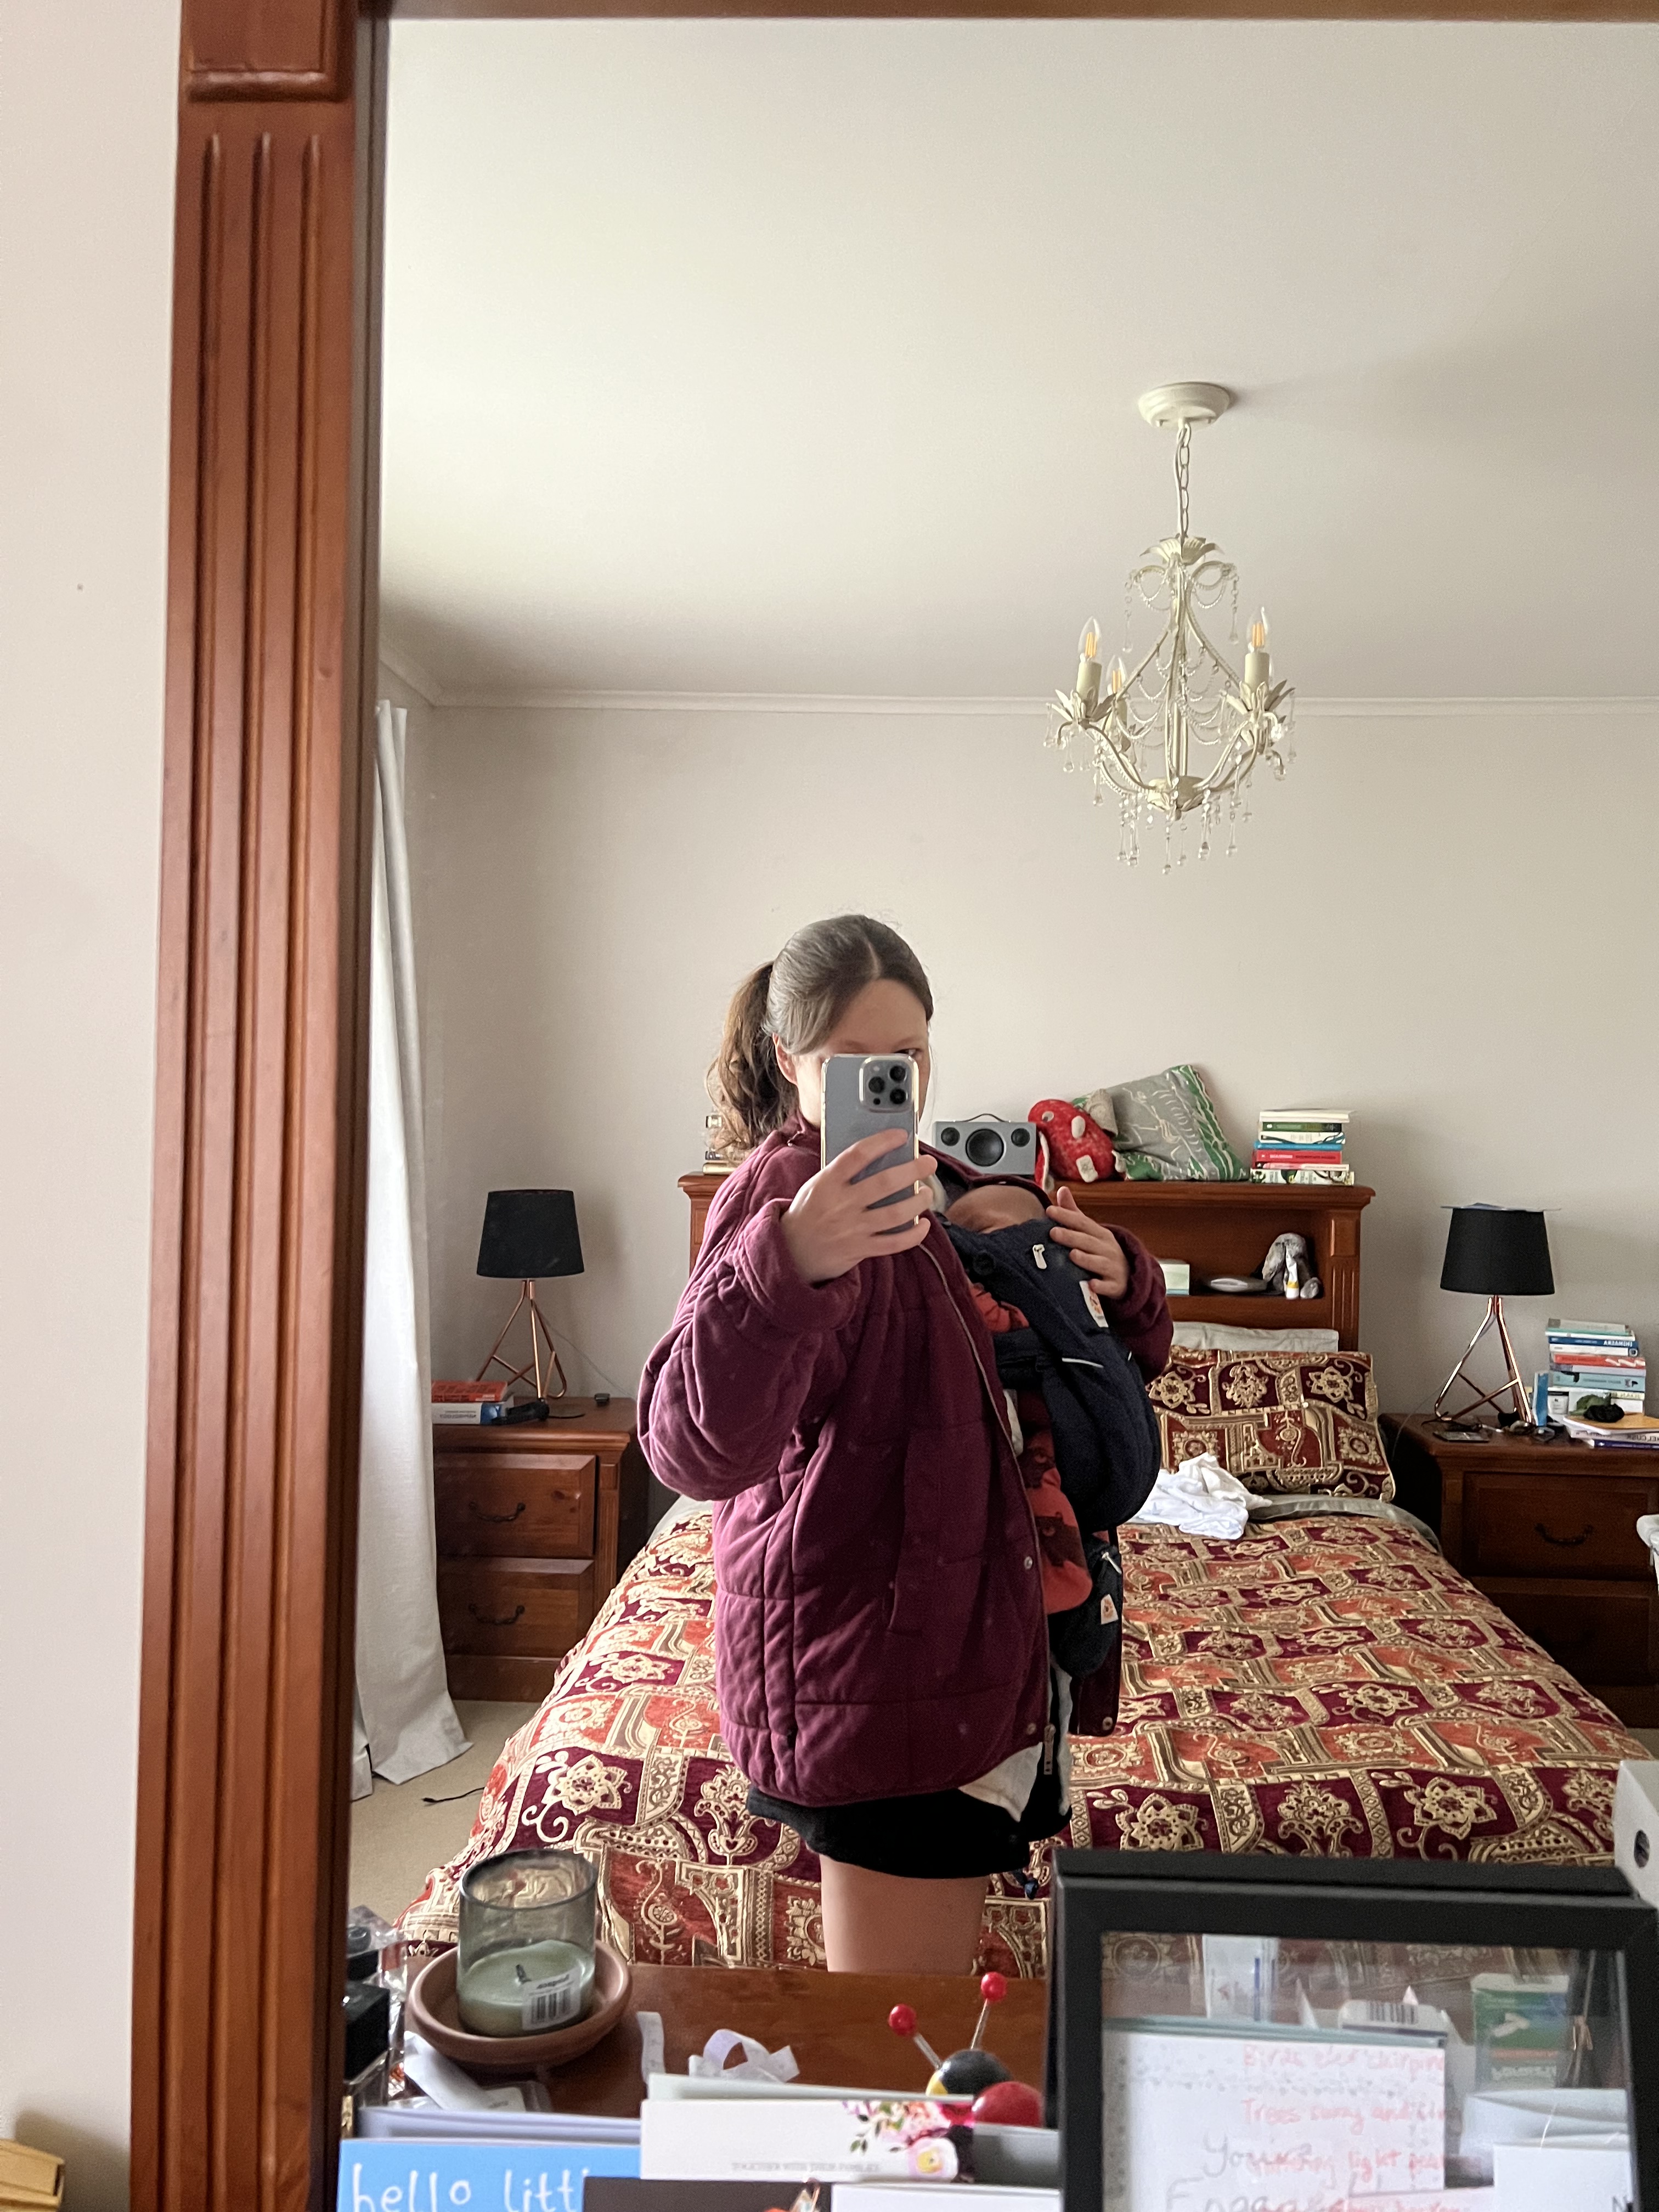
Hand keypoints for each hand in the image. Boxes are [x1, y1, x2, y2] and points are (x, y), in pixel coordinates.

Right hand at [780, 1135, 934, 1284]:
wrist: (791, 1251)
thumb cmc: (809, 1212)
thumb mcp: (817, 1185)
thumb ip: (843, 1173)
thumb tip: (880, 1157)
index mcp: (827, 1182)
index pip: (858, 1155)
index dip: (882, 1142)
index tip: (901, 1135)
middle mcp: (841, 1204)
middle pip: (884, 1183)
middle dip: (912, 1170)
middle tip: (928, 1163)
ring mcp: (852, 1228)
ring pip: (894, 1214)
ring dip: (918, 1202)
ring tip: (927, 1193)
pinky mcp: (860, 1249)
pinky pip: (894, 1243)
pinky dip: (914, 1234)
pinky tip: (922, 1224)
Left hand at [1045, 1185, 1130, 1299]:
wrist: (1128, 1276)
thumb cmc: (1101, 1251)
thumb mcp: (1091, 1232)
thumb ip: (1075, 1214)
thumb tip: (1062, 1190)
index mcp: (1100, 1234)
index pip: (1082, 1223)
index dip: (1067, 1216)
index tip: (1049, 1211)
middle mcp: (1107, 1249)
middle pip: (1088, 1241)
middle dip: (1071, 1236)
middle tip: (1053, 1232)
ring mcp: (1112, 1267)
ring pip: (1099, 1263)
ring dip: (1086, 1259)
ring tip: (1072, 1254)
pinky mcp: (1115, 1286)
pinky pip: (1108, 1286)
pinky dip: (1101, 1286)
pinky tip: (1091, 1285)